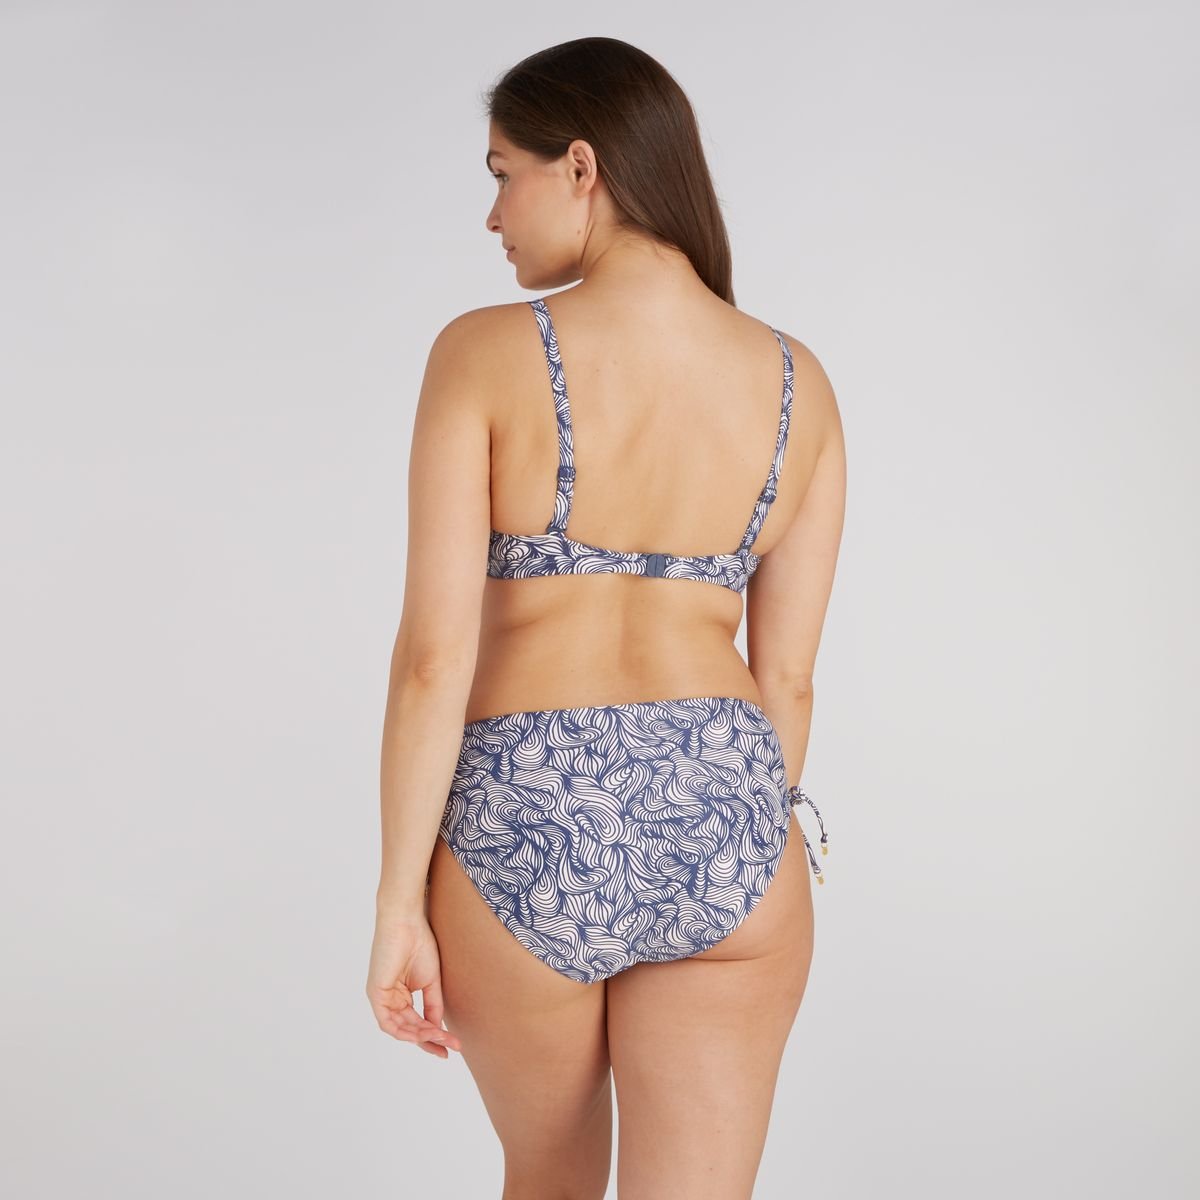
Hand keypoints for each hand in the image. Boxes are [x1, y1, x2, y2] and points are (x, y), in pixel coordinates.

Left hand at [366, 912, 462, 1058]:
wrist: (407, 922)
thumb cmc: (419, 943)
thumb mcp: (431, 980)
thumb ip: (432, 1005)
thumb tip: (437, 1028)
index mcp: (399, 994)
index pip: (415, 1022)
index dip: (432, 1036)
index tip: (451, 1045)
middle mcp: (389, 999)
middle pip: (408, 1029)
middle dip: (430, 1040)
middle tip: (450, 1048)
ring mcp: (381, 998)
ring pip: (399, 1029)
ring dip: (421, 1037)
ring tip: (442, 1038)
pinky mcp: (376, 994)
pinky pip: (388, 1022)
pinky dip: (405, 1031)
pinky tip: (423, 1033)